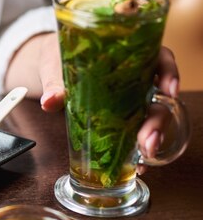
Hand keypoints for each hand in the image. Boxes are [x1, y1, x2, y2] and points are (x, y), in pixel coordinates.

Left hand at [7, 33, 179, 173]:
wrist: (49, 68)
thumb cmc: (57, 57)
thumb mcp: (55, 65)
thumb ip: (54, 82)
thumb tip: (50, 101)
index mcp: (127, 54)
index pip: (160, 59)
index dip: (169, 73)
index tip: (169, 90)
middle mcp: (136, 77)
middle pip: (159, 95)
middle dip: (158, 119)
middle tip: (149, 140)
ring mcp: (130, 99)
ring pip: (151, 116)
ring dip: (152, 136)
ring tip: (144, 155)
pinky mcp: (119, 117)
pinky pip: (133, 132)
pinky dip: (136, 148)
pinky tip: (135, 164)